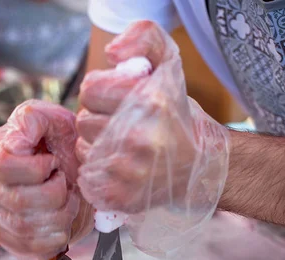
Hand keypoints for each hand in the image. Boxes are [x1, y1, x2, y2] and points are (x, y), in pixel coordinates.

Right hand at [0, 101, 92, 259]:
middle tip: (64, 183)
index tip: (52, 162)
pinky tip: (64, 220)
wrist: (72, 174)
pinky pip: (35, 248)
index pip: (4, 167)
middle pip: (19, 202)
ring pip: (29, 227)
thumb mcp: (50, 119)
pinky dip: (57, 236)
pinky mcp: (13, 242)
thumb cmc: (58, 144)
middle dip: (55, 193)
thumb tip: (18, 136)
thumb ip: (33, 119)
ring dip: (60, 215)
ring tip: (67, 200)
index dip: (37, 168)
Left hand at [76, 21, 228, 255]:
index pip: (89, 89)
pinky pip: (87, 179)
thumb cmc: (178, 115)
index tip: (115, 100)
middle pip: (83, 121)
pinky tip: (117, 169)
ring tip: (119, 147)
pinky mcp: (123, 197)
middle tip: (118, 125)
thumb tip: (112, 53)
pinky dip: (97, 174)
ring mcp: (130, 172)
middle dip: (97, 120)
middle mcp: (139, 138)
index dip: (100, 92)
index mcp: (149, 102)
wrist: (201, 167)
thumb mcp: (169, 64)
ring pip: (83, 150)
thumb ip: (144, 37)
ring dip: (95, 147)